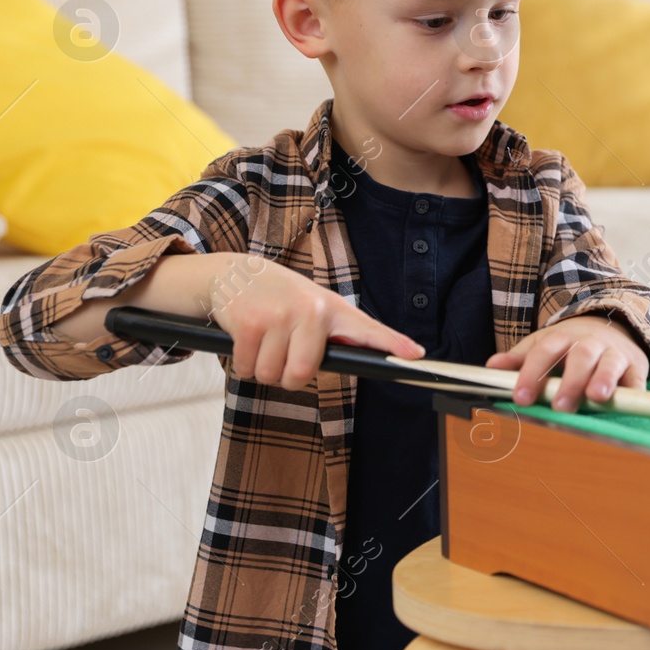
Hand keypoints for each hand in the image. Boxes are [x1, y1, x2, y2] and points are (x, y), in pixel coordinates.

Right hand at [207, 257, 422, 389]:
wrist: (233, 272)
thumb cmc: (279, 298)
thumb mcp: (313, 305)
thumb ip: (334, 333)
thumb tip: (361, 359)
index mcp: (332, 308)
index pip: (367, 328)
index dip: (392, 344)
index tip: (416, 355)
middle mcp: (311, 310)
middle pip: (303, 374)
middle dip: (287, 377)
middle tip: (281, 356)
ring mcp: (280, 315)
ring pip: (272, 375)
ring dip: (262, 369)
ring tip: (263, 342)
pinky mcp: (250, 323)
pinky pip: (247, 369)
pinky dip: (242, 364)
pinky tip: (245, 340)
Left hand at [485, 314, 647, 411]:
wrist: (611, 326)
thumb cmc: (570, 345)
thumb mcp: (543, 345)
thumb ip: (519, 359)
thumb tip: (490, 368)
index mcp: (562, 337)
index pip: (544, 353)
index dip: (532, 375)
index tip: (521, 398)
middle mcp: (590, 343)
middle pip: (580, 357)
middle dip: (570, 381)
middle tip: (560, 406)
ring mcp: (615, 353)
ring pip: (610, 363)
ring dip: (604, 379)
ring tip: (597, 397)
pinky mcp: (636, 367)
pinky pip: (637, 379)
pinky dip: (634, 391)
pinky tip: (628, 402)